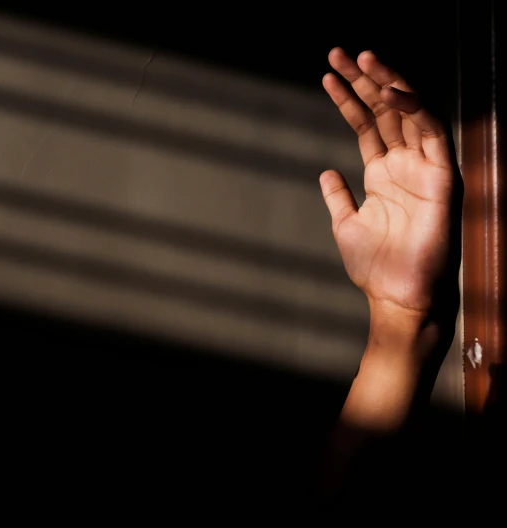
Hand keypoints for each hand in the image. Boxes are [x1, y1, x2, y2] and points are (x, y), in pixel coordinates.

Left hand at [320, 48, 459, 327]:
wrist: (395, 294)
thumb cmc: (373, 264)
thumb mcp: (346, 223)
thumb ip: (338, 196)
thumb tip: (326, 172)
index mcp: (381, 174)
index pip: (366, 125)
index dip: (348, 99)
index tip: (327, 75)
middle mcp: (403, 165)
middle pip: (385, 112)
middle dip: (364, 81)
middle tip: (340, 54)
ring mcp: (422, 169)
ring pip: (408, 114)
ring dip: (387, 85)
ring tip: (361, 59)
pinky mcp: (441, 178)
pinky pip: (431, 134)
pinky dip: (414, 109)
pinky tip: (391, 91)